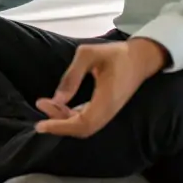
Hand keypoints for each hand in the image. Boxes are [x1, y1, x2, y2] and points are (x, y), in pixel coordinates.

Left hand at [34, 39, 168, 138]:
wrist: (141, 58)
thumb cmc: (116, 54)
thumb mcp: (89, 54)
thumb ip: (72, 76)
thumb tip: (56, 99)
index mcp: (107, 99)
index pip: (83, 124)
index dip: (61, 127)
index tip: (41, 124)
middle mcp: (108, 111)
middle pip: (81, 129)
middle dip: (58, 122)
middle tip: (41, 103)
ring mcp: (108, 112)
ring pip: (83, 126)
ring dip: (63, 118)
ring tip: (46, 102)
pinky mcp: (106, 109)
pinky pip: (86, 120)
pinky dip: (70, 116)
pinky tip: (59, 104)